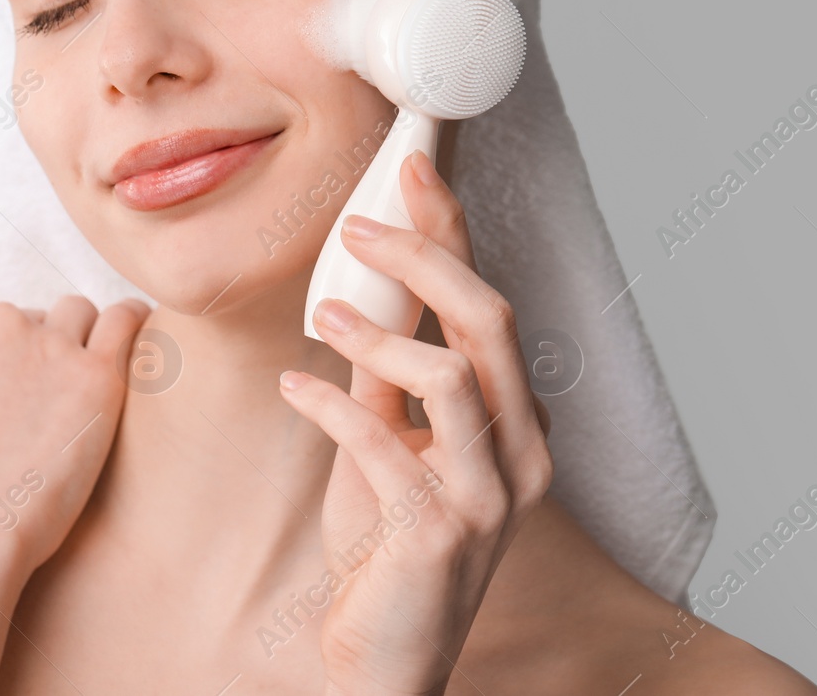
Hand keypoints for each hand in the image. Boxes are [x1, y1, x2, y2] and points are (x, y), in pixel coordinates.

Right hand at [0, 295, 148, 574]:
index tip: (2, 400)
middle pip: (30, 317)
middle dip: (36, 350)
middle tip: (42, 404)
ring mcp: (50, 347)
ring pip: (78, 315)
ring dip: (82, 339)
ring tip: (85, 381)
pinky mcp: (96, 375)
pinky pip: (125, 321)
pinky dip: (132, 323)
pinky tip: (135, 343)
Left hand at [281, 148, 552, 695]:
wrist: (385, 662)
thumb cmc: (385, 550)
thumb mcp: (386, 446)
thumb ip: (385, 378)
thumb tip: (363, 294)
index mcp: (516, 424)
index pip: (493, 307)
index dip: (453, 234)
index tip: (413, 170)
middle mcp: (521, 453)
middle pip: (491, 322)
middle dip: (425, 259)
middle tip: (360, 227)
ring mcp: (488, 496)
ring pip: (452, 375)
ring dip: (379, 335)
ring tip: (322, 318)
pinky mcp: (440, 533)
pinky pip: (386, 444)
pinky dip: (333, 405)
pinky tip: (295, 388)